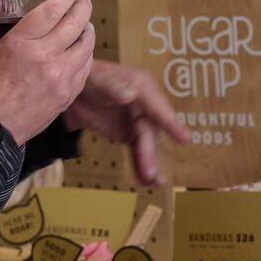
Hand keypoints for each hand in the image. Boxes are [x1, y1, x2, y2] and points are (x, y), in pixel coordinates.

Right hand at [0, 0, 94, 144]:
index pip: (53, 9)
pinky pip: (86, 66)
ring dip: (88, 28)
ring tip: (84, 22)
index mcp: (21, 43)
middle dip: (83, 5)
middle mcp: (45, 57)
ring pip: (87, 44)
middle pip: (76, 22)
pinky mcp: (68, 93)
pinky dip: (86, 53)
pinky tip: (81, 48)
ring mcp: (60, 77)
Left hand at [63, 60, 189, 184]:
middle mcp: (147, 106)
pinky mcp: (130, 135)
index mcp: (143, 87)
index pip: (159, 107)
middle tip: (149, 173)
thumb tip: (129, 95)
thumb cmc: (90, 78)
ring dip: (148, 164)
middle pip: (151, 133)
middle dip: (150, 153)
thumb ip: (113, 87)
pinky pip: (138, 152)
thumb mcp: (98, 79)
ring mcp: (139, 122)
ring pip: (147, 145)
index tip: (184, 139)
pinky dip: (141, 166)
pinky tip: (147, 181)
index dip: (171, 124)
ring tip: (151, 182)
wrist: (76, 90)